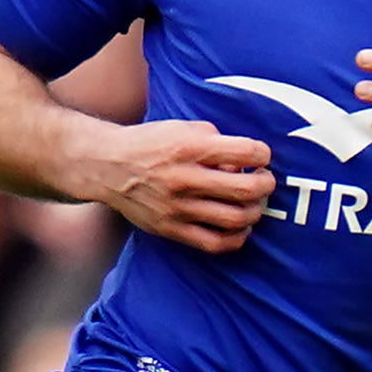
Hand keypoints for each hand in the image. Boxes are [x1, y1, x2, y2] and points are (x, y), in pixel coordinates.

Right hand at [84, 117, 273, 251]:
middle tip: (262, 180)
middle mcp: (184, 179)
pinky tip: (239, 227)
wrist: (106, 166)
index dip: (263, 154)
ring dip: (255, 210)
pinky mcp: (170, 228)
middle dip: (266, 184)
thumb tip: (243, 165)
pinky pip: (215, 243)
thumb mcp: (182, 128)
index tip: (259, 157)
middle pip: (248, 189)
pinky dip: (237, 237)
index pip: (248, 152)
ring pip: (237, 218)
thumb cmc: (149, 144)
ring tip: (251, 203)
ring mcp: (177, 207)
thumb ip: (216, 141)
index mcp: (189, 148)